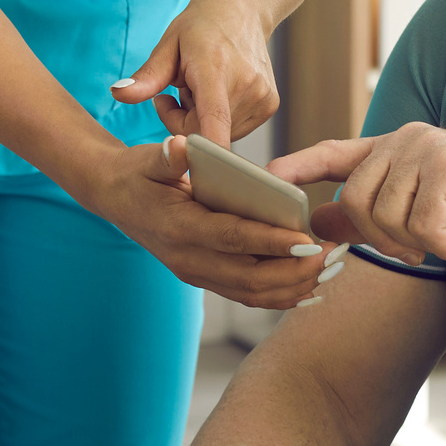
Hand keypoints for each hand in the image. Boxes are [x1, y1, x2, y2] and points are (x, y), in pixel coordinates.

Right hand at [84, 136, 343, 308]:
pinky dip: (279, 297)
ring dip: (293, 288)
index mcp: (179, 228)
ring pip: (252, 293)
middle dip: (293, 271)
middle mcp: (188, 260)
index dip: (270, 241)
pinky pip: (247, 296)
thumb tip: (180, 147)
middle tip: (330, 258)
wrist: (115, 198)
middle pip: (249, 277)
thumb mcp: (148, 160)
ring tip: (329, 271)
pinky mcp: (205, 278)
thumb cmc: (139, 174)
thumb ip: (167, 157)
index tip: (307, 240)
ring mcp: (196, 274)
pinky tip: (309, 290)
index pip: (232, 238)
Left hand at [113, 0, 277, 144]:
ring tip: (200, 89)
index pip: (214, 119)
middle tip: (176, 93)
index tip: (193, 166)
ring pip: (219, 135)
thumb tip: (117, 93)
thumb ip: (147, 76)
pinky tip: (217, 93)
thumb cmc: (200, 27)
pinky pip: (234, 129)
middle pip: (204, 133)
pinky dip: (219, 119)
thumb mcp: (168, 45)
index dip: (204, 148)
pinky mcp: (269, 106)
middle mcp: (247, 86)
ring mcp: (263, 98)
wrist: (242, 9)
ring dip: (201, 121)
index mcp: (216, 69)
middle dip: (182, 123)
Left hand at [274, 123, 445, 267]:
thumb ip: (369, 214)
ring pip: (386, 215)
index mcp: (397, 147)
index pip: (336, 152)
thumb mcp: (418, 218)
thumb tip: (317, 218)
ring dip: (418, 244)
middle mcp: (408, 139)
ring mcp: (428, 149)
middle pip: (357, 199)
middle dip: (382, 238)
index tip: (267, 176)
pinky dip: (444, 246)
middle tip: (420, 251)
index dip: (300, 165)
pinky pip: (421, 224)